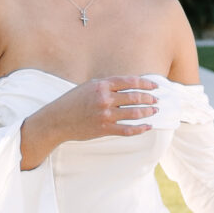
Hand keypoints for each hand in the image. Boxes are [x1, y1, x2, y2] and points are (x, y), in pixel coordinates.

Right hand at [20, 75, 158, 169]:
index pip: (130, 82)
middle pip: (134, 97)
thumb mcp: (89, 87)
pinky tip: (147, 126)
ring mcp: (105, 114)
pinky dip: (140, 128)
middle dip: (148, 98)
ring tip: (154, 111)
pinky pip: (127, 130)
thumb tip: (128, 85)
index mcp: (101, 85)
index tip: (155, 85)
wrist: (57, 120)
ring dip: (147, 112)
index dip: (145, 83)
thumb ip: (107, 85)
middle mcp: (104, 98)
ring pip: (133, 113)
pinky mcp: (104, 129)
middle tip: (156, 100)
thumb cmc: (72, 102)